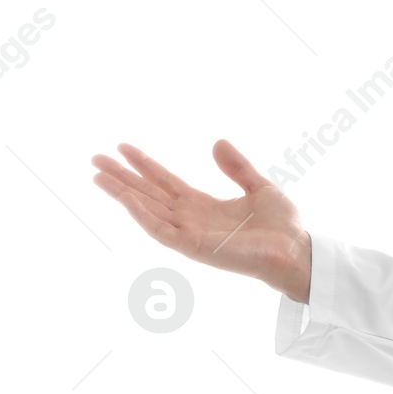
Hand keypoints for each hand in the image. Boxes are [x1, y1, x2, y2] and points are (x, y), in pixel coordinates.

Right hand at [90, 139, 312, 300]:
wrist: (297, 251)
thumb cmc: (282, 227)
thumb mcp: (260, 187)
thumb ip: (237, 167)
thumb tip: (217, 142)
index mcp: (203, 206)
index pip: (166, 182)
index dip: (145, 165)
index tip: (123, 147)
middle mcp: (191, 220)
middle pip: (149, 194)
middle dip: (122, 177)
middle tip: (95, 159)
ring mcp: (190, 235)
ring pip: (148, 211)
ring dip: (123, 194)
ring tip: (99, 176)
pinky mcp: (195, 248)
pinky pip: (162, 231)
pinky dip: (143, 215)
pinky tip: (127, 198)